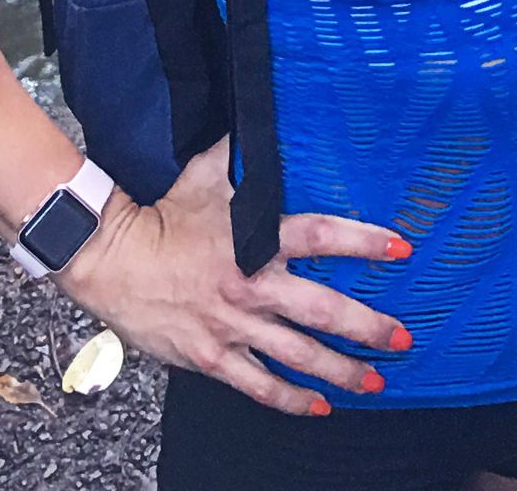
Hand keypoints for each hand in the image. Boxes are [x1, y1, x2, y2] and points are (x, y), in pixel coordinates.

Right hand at [57, 141, 411, 413]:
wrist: (113, 259)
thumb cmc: (163, 214)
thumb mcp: (207, 171)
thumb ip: (244, 150)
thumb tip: (263, 109)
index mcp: (257, 238)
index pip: (325, 238)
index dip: (366, 243)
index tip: (403, 249)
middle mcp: (253, 286)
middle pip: (323, 311)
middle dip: (368, 327)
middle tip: (402, 338)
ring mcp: (234, 327)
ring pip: (299, 356)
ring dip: (341, 371)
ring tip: (375, 381)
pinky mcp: (213, 357)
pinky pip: (260, 386)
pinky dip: (292, 400)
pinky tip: (320, 406)